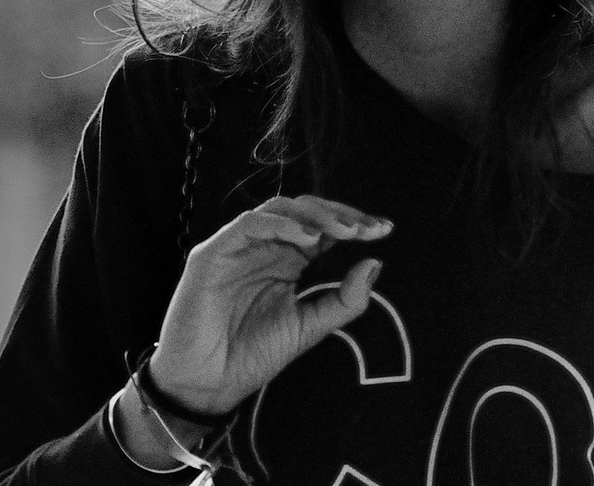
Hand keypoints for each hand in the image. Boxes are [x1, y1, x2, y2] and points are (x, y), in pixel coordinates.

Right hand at [148, 194, 393, 414]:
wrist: (209, 384)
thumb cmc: (253, 355)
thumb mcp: (310, 327)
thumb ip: (344, 299)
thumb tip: (376, 262)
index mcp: (288, 260)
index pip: (324, 228)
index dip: (354, 224)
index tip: (384, 230)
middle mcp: (265, 247)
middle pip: (306, 211)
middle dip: (340, 214)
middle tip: (368, 228)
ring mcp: (239, 247)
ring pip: (279, 208)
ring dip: (316, 215)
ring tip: (344, 230)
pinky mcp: (214, 253)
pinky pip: (248, 224)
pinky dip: (280, 224)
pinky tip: (308, 237)